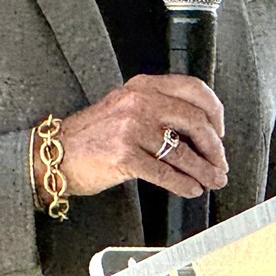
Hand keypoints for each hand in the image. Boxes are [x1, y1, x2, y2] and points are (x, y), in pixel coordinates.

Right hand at [49, 74, 226, 200]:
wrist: (56, 154)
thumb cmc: (91, 136)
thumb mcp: (124, 108)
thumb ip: (157, 110)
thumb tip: (197, 131)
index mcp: (142, 86)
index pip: (192, 89)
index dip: (214, 111)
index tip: (219, 130)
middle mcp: (138, 102)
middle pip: (194, 121)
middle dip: (214, 147)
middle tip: (220, 162)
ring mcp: (130, 128)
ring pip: (182, 151)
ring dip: (203, 171)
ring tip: (212, 180)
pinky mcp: (123, 155)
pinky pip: (165, 173)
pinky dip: (183, 184)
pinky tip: (190, 189)